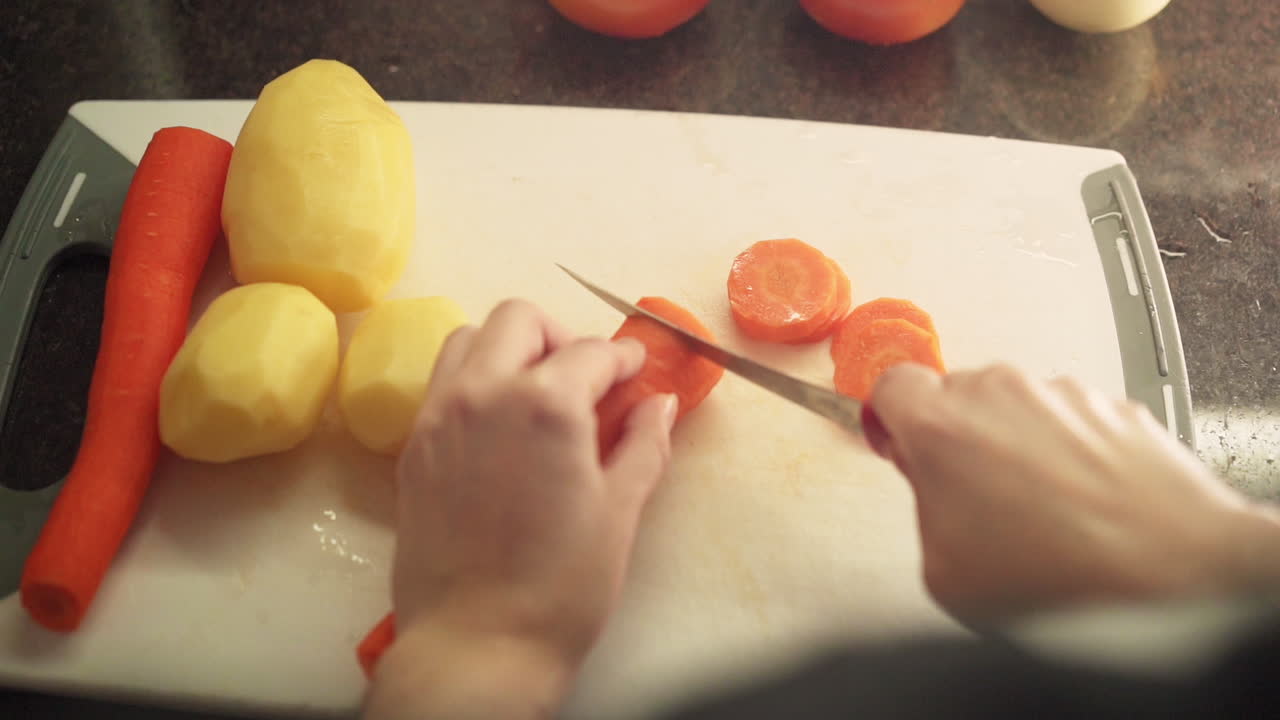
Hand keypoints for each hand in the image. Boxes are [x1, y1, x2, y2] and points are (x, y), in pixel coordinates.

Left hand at [364, 299, 677, 719]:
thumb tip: (660, 404)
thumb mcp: (619, 513)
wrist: (477, 643)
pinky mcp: (412, 446)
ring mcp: (440, 416)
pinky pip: (442, 384)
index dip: (622, 358)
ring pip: (469, 339)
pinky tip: (498, 428)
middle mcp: (485, 393)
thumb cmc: (561, 586)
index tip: (635, 371)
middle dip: (559, 337)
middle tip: (584, 379)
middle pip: (519, 320)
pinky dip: (473, 382)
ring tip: (534, 394)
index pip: (591, 351)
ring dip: (507, 350)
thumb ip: (643, 445)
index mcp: (546, 404)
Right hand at [864, 364, 1279, 623]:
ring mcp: (1060, 393)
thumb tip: (935, 503)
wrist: (1174, 570)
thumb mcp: (947, 572)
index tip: (897, 440)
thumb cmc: (1065, 574)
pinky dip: (1069, 451)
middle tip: (973, 496)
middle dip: (958, 438)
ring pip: (1015, 405)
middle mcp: (999, 394)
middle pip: (956, 394)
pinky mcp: (1111, 404)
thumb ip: (924, 515)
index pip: (890, 385)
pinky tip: (1082, 505)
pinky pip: (1070, 418)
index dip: (889, 418)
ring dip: (1016, 445)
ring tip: (1041, 512)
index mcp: (942, 427)